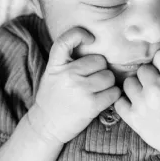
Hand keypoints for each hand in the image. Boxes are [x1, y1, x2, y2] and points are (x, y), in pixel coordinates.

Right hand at [28, 27, 120, 143]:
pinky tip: (103, 100)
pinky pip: (114, 92)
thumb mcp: (52, 74)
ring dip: (107, 84)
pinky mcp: (92, 105)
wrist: (45, 126)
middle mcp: (68, 74)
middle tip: (91, 81)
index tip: (90, 39)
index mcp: (56, 65)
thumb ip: (67, 61)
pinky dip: (112, 96)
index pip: (67, 39)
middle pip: (99, 61)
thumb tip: (93, 45)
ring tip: (96, 92)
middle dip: (100, 70)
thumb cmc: (53, 98)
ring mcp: (80, 89)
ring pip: (109, 76)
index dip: (80, 34)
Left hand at [113, 49, 159, 159]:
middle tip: (155, 86)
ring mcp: (142, 104)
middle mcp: (157, 90)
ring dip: (136, 88)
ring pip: (128, 82)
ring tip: (144, 96)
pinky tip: (135, 105)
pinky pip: (119, 100)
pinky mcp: (132, 117)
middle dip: (149, 75)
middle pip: (143, 68)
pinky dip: (125, 102)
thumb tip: (157, 57)